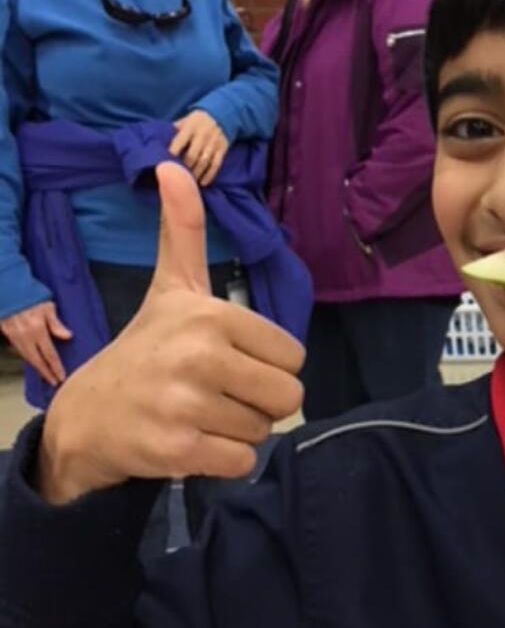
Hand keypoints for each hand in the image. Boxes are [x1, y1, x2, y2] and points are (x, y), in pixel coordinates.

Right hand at [1, 301, 72, 386]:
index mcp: (37, 330)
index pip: (49, 354)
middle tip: (53, 382)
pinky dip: (27, 357)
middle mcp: (24, 336)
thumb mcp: (47, 306)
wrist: (8, 288)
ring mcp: (14, 335)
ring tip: (44, 374)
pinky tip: (32, 359)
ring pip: (26, 356)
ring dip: (36, 366)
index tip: (61, 377)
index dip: (55, 368)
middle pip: (36, 360)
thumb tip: (67, 336)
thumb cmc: (29, 295)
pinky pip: (19, 349)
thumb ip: (56, 323)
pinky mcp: (7, 332)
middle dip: (45, 373)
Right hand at [38, 164, 303, 505]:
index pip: (292, 356)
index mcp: (209, 316)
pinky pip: (242, 462)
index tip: (227, 364)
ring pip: (264, 431)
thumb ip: (182, 234)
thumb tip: (175, 165)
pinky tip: (193, 443)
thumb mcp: (169, 290)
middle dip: (260, 404)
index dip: (266, 367)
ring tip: (200, 416)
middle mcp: (199, 355)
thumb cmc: (144, 350)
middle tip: (218, 396)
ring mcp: (187, 404)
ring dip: (239, 431)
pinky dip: (225, 461)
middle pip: (287, 396)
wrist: (88, 416)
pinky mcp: (178, 449)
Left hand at [169, 110, 228, 186]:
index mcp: (190, 127)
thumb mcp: (186, 120)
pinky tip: (203, 183)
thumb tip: (161, 141)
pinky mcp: (222, 150)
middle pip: (192, 155)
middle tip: (178, 178)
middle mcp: (202, 136)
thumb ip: (175, 130)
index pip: (180, 141)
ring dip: (196, 174)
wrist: (222, 114)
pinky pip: (216, 165)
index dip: (173, 153)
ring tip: (189, 183)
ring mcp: (213, 144)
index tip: (166, 164)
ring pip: (204, 162)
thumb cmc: (198, 119)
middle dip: (184, 167)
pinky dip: (210, 175)